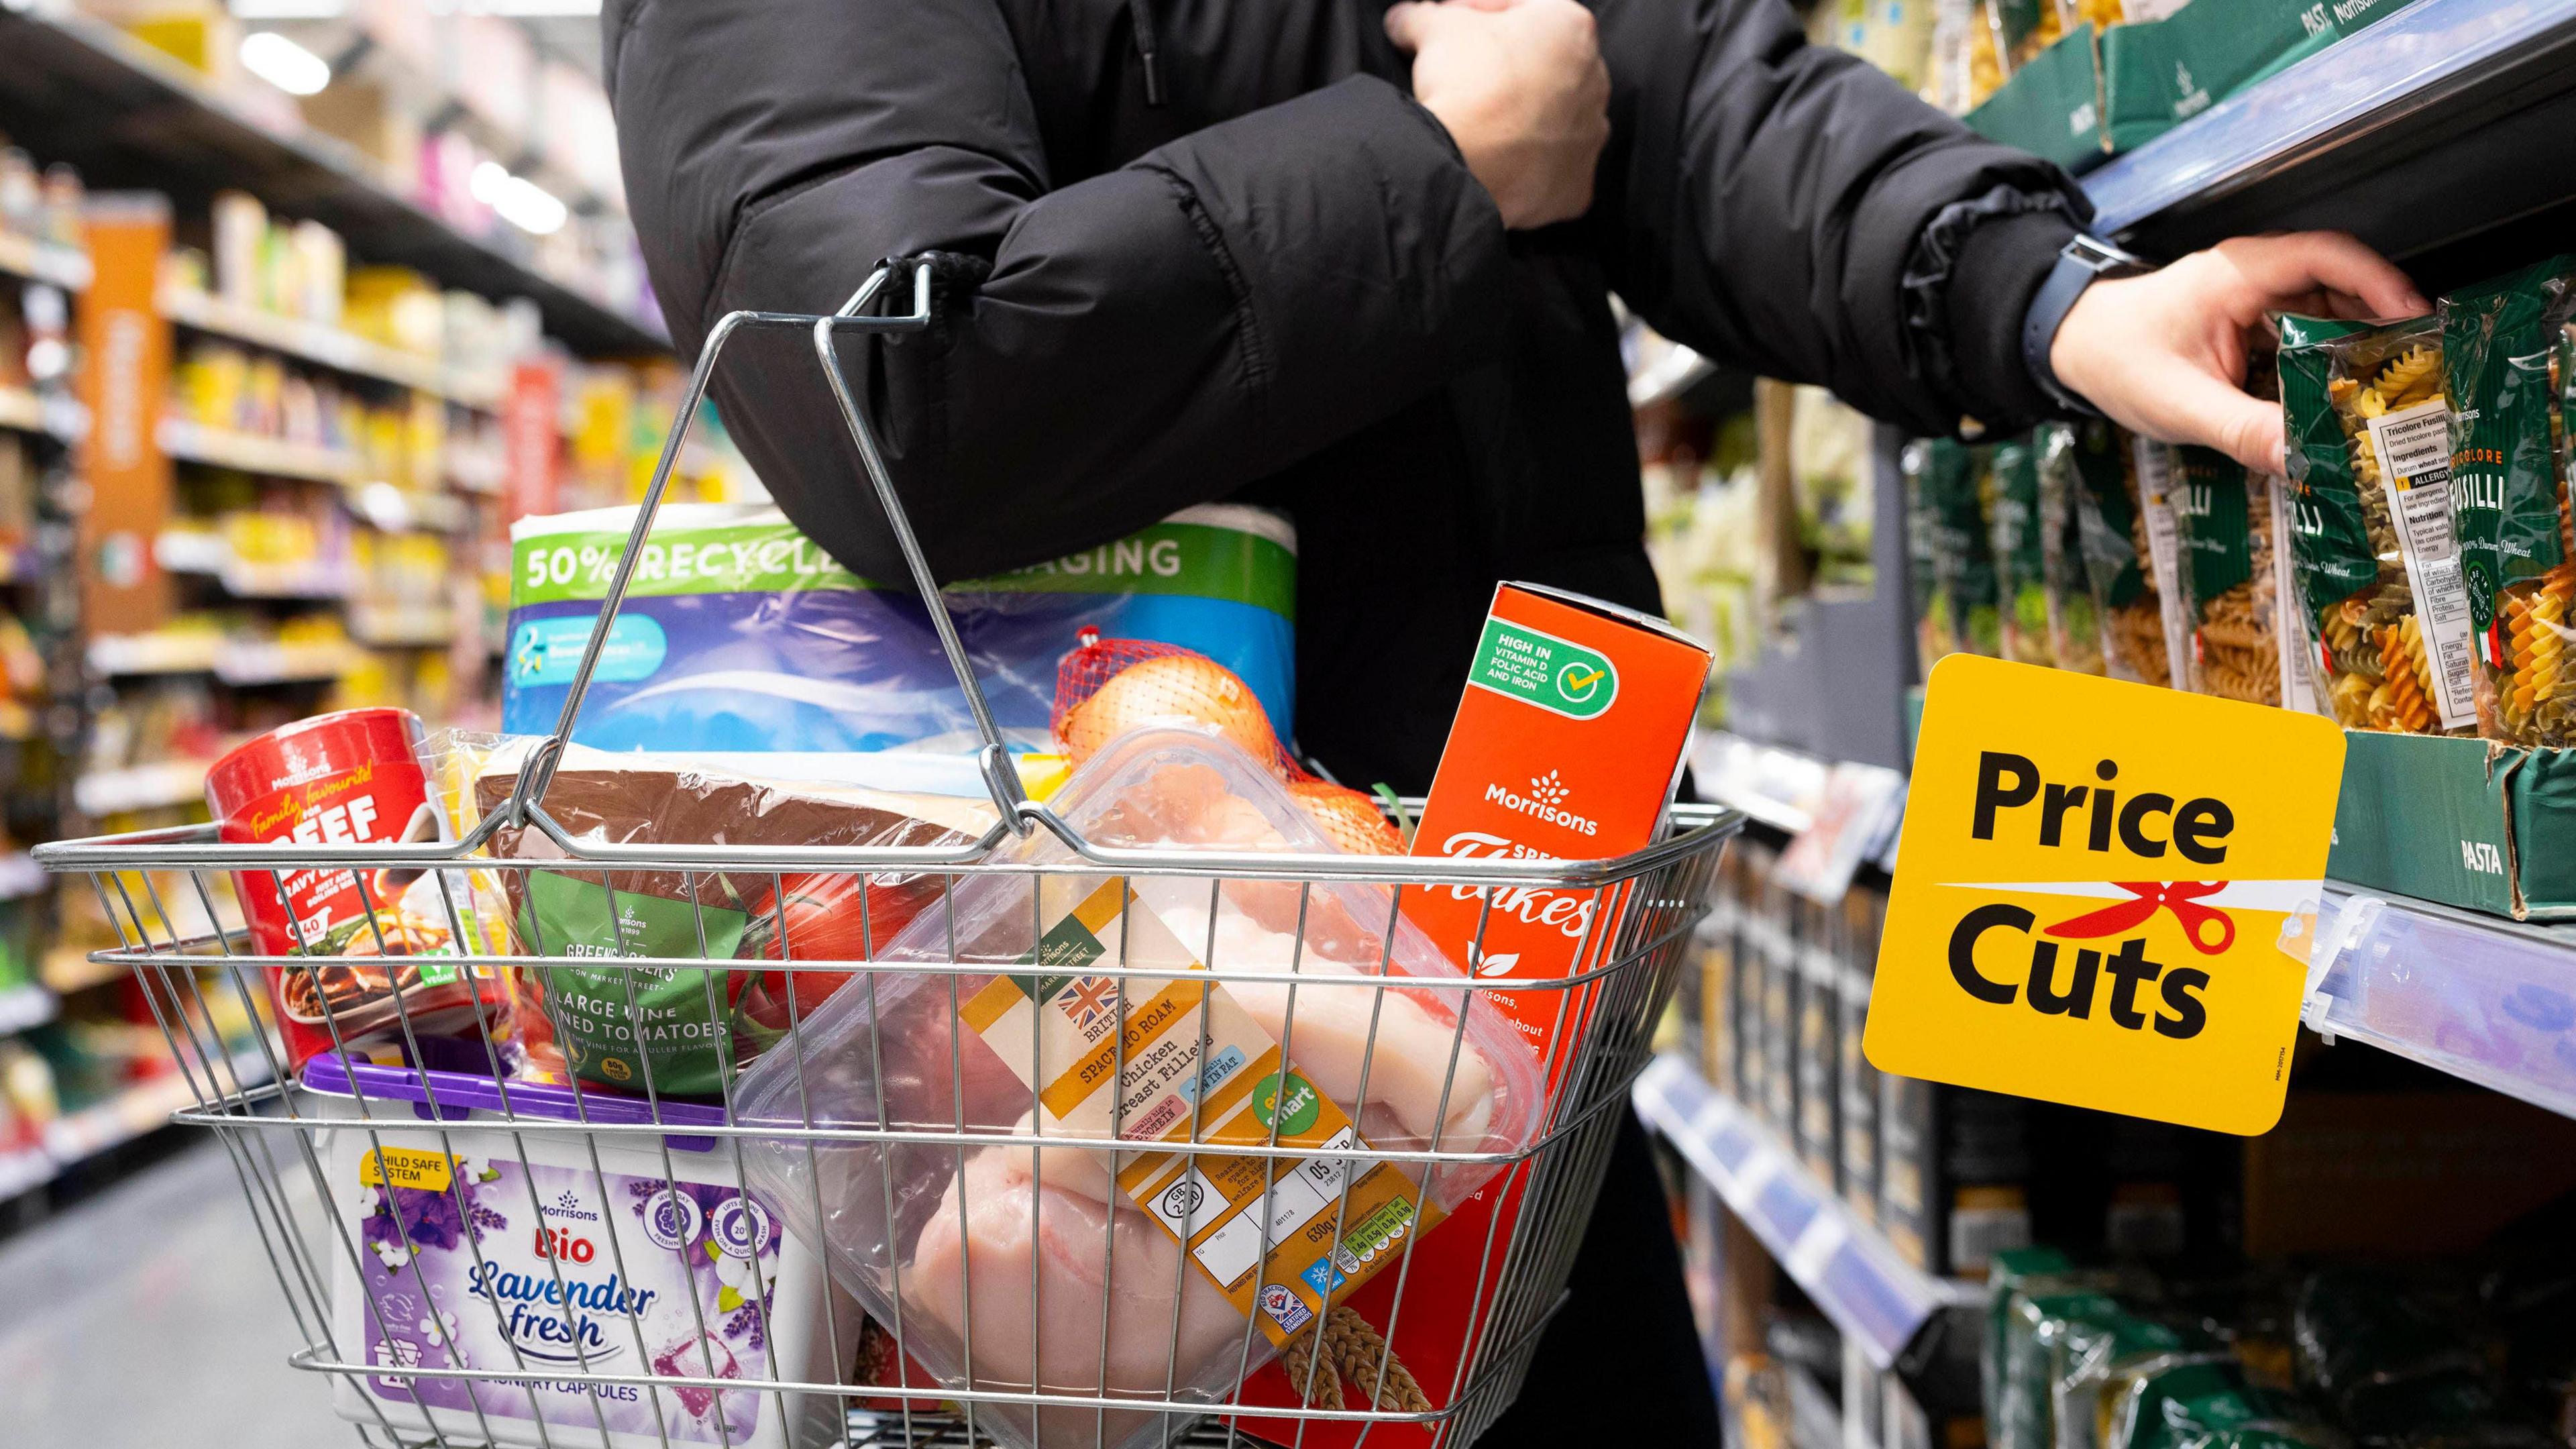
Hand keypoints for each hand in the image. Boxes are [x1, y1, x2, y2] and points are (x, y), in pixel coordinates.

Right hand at [1385, 0, 1609, 229]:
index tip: (1443, 27)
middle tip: (1458, 76)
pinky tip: (1499, 164)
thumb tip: (1405, 20)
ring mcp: (1590, 136)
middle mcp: (1594, 79)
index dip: (1472, 13)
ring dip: (1520, 117)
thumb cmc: (1466, 85)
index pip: (1518, 8)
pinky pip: (1554, 171)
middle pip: (1541, 64)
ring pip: (1553, 118)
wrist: (1471, 166)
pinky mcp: (1576, 186)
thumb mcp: (1433, 30)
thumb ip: (1421, 17)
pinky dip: (1529, 168)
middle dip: (1501, 66)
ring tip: (1478, 124)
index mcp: (1570, 27)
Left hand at [2050, 231, 2429, 474]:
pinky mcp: (2249, 323)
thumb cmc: (2115, 358)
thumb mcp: (2180, 402)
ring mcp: (2254, 298)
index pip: (2329, 257)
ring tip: (2387, 390)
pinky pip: (2301, 334)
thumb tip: (2301, 458)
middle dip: (2379, 325)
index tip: (2414, 317)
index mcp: (2240, 273)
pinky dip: (2323, 361)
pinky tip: (2338, 398)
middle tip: (2415, 371)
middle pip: (2339, 287)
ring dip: (2353, 347)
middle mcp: (2255, 275)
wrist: (2070, 346)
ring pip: (2323, 313)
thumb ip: (2241, 429)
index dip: (2380, 282)